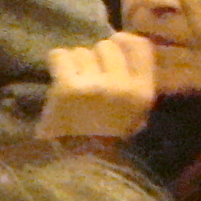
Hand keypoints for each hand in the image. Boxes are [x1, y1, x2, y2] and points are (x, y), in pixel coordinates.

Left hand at [39, 32, 157, 140]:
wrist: (78, 159)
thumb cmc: (107, 134)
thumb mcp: (135, 110)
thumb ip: (136, 78)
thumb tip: (124, 41)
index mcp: (143, 91)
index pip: (140, 46)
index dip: (123, 41)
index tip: (113, 44)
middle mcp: (122, 86)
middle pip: (106, 46)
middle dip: (95, 58)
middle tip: (88, 77)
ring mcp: (94, 85)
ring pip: (81, 51)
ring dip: (75, 64)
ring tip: (74, 85)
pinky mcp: (67, 87)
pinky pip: (59, 56)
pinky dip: (57, 64)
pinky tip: (59, 80)